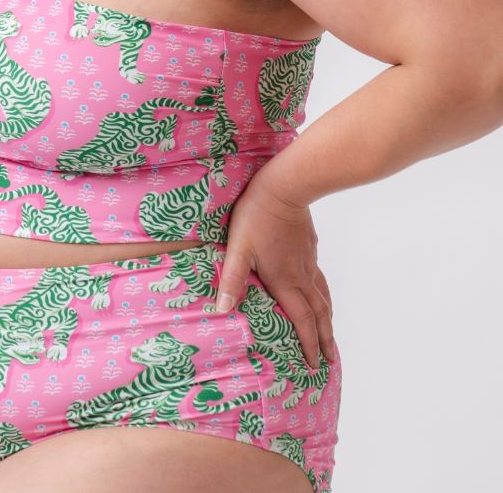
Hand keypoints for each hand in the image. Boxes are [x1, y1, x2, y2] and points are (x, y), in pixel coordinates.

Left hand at [215, 169, 335, 368]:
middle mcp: (301, 275)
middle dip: (325, 339)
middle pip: (319, 314)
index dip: (308, 344)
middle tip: (330, 360)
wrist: (284, 187)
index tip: (315, 365)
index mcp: (285, 281)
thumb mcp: (238, 249)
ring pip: (323, 296)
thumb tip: (221, 310)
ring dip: (328, 318)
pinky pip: (319, 277)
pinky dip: (323, 294)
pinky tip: (319, 291)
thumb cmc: (257, 217)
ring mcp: (308, 260)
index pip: (302, 321)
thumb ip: (232, 280)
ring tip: (330, 332)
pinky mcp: (310, 246)